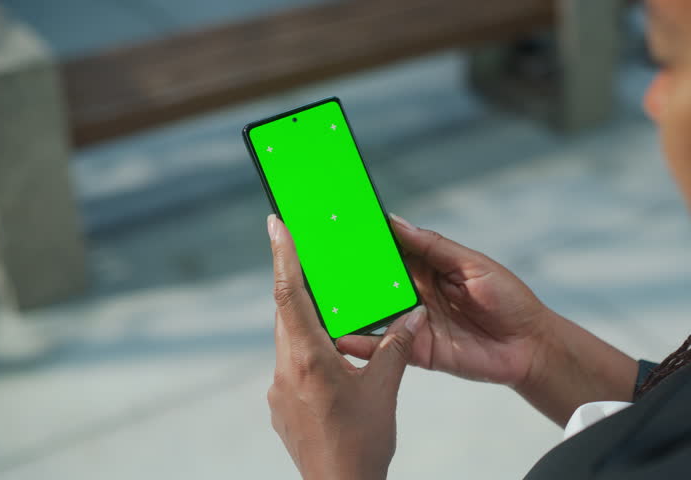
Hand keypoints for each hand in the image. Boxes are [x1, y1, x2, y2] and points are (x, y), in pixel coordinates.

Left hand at [265, 215, 425, 479]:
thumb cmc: (361, 443)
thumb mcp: (385, 389)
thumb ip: (397, 346)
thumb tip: (414, 314)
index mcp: (310, 360)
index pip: (289, 295)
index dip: (284, 255)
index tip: (276, 224)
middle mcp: (287, 370)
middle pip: (285, 313)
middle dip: (295, 282)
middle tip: (305, 253)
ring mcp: (280, 390)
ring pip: (288, 339)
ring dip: (304, 318)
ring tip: (327, 305)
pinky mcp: (283, 406)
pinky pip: (291, 364)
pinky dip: (307, 349)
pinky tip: (331, 357)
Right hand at [337, 213, 551, 387]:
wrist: (530, 347)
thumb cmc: (509, 299)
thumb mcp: (473, 265)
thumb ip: (433, 246)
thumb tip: (395, 221)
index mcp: (428, 267)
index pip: (390, 251)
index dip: (366, 241)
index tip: (337, 227)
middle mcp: (415, 293)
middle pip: (375, 282)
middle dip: (348, 274)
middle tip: (315, 264)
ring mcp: (413, 323)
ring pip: (374, 313)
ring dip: (349, 308)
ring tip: (318, 300)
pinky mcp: (417, 351)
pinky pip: (385, 347)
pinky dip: (363, 344)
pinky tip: (340, 337)